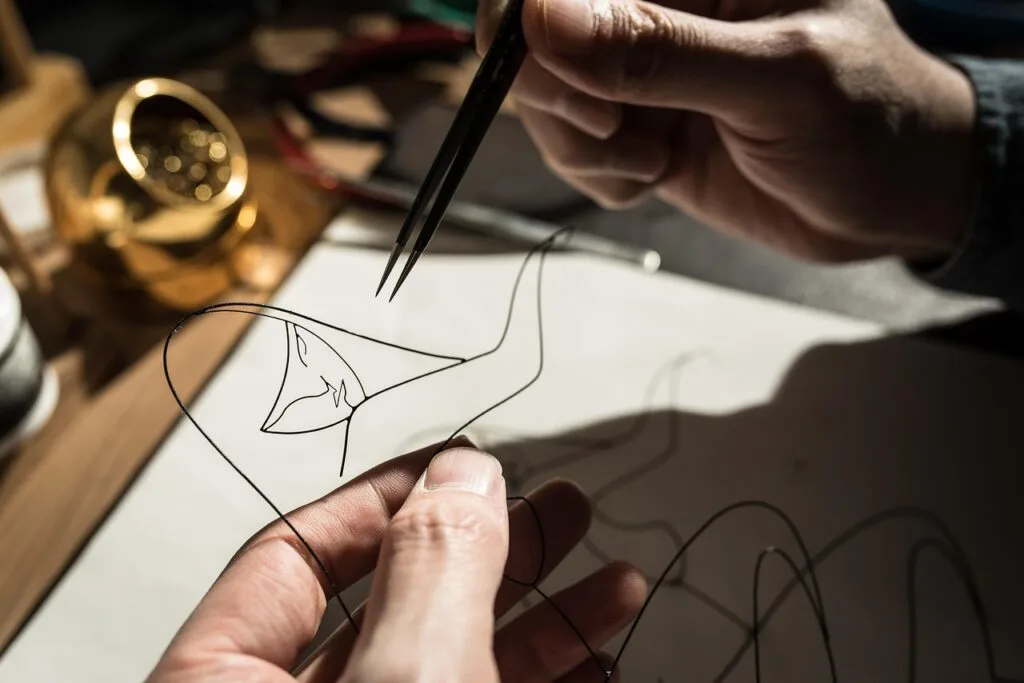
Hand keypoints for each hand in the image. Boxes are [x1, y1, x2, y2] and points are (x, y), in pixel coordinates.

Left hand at [146, 439, 644, 681]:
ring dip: (541, 618)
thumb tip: (462, 476)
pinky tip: (593, 658)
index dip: (391, 495)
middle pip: (393, 604)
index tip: (470, 466)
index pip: (295, 552)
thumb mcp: (408, 679)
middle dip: (494, 550)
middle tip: (560, 510)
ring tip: (608, 580)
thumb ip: (433, 565)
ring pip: (451, 664)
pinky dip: (543, 679)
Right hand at [478, 0, 979, 262]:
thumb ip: (662, 51)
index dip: (529, 12)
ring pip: (546, 96)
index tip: (533, 62)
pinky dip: (601, 175)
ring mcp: (642, 66)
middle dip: (556, 90)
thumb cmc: (869, 121)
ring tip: (652, 160)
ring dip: (581, 145)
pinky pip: (573, 148)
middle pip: (535, 29)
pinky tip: (657, 174)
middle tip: (611, 129)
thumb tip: (543, 18)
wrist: (891, 202)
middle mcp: (661, 6)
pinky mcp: (636, 123)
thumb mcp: (776, 81)